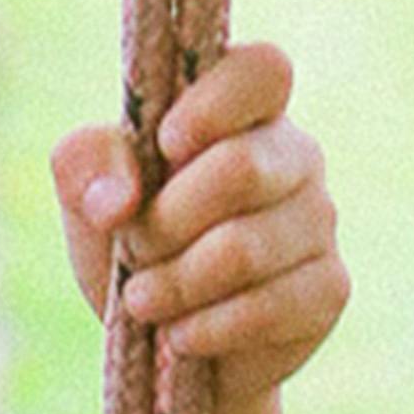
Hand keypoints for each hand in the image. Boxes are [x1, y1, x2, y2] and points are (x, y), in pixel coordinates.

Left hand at [48, 43, 345, 413]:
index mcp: (244, 110)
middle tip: (134, 249)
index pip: (262, 70)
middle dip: (165, 221)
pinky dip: (207, 329)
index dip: (213, 106)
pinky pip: (267, 308)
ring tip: (144, 301)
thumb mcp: (86, 197)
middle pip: (241, 169)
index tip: (166, 146)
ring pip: (245, 249)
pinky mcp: (329, 288)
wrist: (163, 343)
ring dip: (175, 284)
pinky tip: (182, 336)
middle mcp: (295, 155)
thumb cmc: (131, 245)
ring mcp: (320, 221)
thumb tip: (117, 200)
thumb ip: (85, 165)